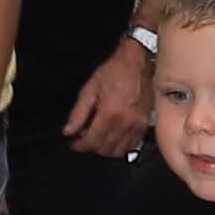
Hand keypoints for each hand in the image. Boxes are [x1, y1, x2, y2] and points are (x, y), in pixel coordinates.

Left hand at [61, 38, 153, 157]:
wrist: (138, 63)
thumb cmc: (116, 71)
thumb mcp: (90, 88)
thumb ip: (78, 112)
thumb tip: (69, 130)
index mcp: (110, 113)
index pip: (92, 141)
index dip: (80, 145)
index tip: (74, 143)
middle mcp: (126, 122)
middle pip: (105, 149)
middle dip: (91, 146)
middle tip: (85, 136)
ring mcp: (137, 125)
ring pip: (119, 151)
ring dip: (105, 148)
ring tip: (99, 136)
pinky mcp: (145, 125)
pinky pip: (132, 145)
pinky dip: (120, 146)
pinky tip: (113, 135)